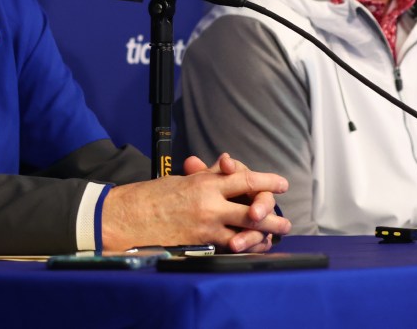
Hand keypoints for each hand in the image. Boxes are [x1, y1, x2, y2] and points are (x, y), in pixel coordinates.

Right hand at [101, 153, 289, 252]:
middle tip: (285, 221)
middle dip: (272, 215)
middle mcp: (210, 202)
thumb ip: (209, 176)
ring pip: (245, 231)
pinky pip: (229, 247)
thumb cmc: (154, 195)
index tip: (282, 184)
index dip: (267, 181)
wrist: (130, 215)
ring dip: (263, 235)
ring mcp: (206, 225)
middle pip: (252, 207)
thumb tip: (228, 168)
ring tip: (274, 239)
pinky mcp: (200, 243)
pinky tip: (252, 249)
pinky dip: (243, 248)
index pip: (245, 178)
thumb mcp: (184, 179)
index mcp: (206, 182)